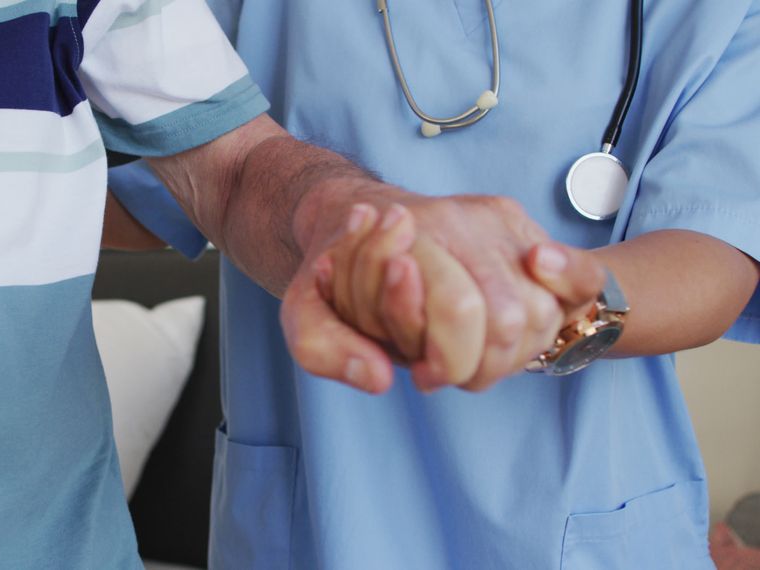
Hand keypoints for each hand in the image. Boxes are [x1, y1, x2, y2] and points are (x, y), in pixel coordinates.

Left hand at [304, 191, 603, 391]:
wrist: (356, 214)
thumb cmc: (334, 273)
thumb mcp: (303, 314)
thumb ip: (324, 349)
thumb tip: (380, 379)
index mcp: (410, 233)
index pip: (460, 311)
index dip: (444, 362)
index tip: (420, 373)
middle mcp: (462, 217)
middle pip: (506, 319)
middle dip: (478, 363)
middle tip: (445, 368)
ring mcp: (499, 220)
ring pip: (541, 312)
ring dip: (510, 353)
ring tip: (469, 351)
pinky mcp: (522, 227)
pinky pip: (576, 284)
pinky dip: (553, 314)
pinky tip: (521, 324)